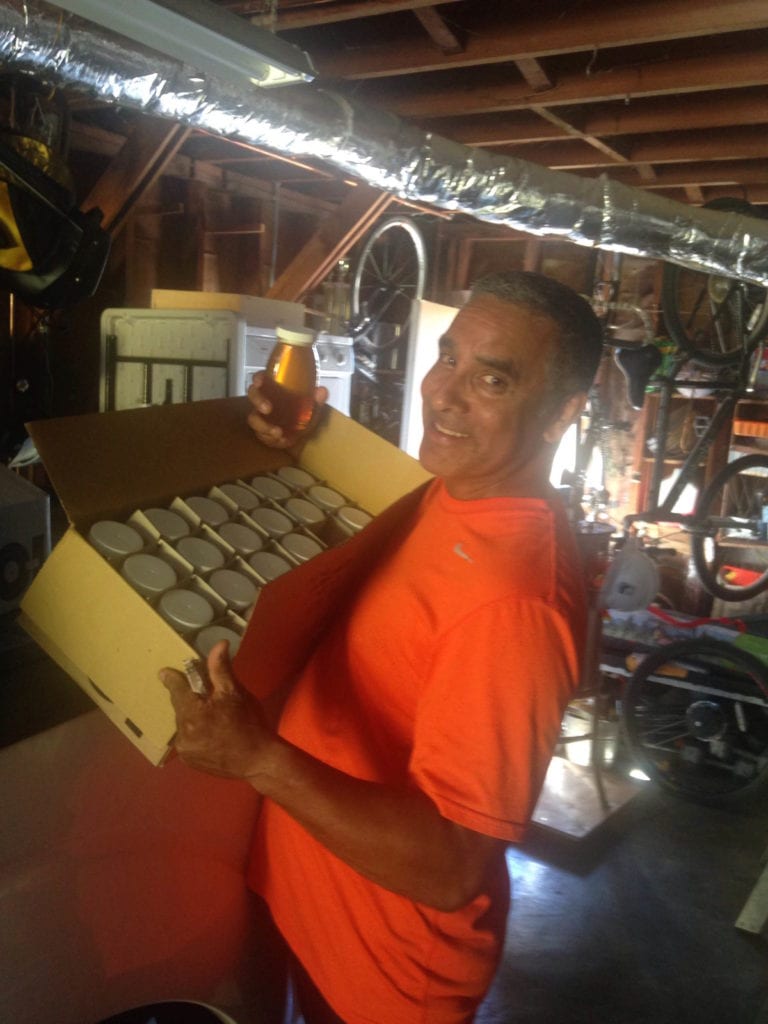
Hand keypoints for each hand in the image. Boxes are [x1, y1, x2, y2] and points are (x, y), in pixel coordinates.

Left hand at [160, 640, 274, 780]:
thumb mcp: (236, 692)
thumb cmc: (250, 724)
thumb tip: (219, 644)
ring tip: (210, 715)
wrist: (259, 761)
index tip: (164, 672)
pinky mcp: (190, 761)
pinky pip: (187, 740)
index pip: (177, 689)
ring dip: (192, 716)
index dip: (173, 679)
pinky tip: (210, 732)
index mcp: (193, 713)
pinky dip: (195, 733)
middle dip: (189, 698)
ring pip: (183, 723)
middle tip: (202, 695)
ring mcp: (185, 750)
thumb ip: (221, 669)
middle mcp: (183, 733)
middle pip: (180, 706)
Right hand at [246, 371, 328, 448]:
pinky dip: (272, 439)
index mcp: (273, 388)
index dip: (258, 378)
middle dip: (258, 401)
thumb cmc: (301, 412)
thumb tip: (322, 391)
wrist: (301, 432)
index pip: (261, 378)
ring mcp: (260, 416)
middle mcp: (263, 400)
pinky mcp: (261, 432)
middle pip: (253, 395)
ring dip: (264, 426)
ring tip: (277, 433)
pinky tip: (282, 440)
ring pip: (254, 419)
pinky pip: (262, 435)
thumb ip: (316, 399)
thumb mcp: (312, 407)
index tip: (260, 381)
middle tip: (268, 409)